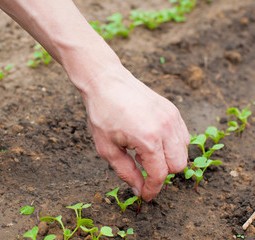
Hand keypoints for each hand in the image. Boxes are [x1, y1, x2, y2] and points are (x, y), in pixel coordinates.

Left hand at [83, 66, 189, 200]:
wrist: (106, 81)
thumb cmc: (102, 113)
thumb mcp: (107, 148)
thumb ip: (125, 171)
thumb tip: (138, 188)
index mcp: (148, 139)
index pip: (159, 174)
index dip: (152, 189)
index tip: (144, 195)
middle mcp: (166, 128)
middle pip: (178, 166)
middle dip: (162, 174)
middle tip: (142, 169)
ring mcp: (172, 117)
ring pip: (183, 151)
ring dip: (168, 159)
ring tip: (144, 152)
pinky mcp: (172, 110)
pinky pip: (182, 135)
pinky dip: (172, 145)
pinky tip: (152, 140)